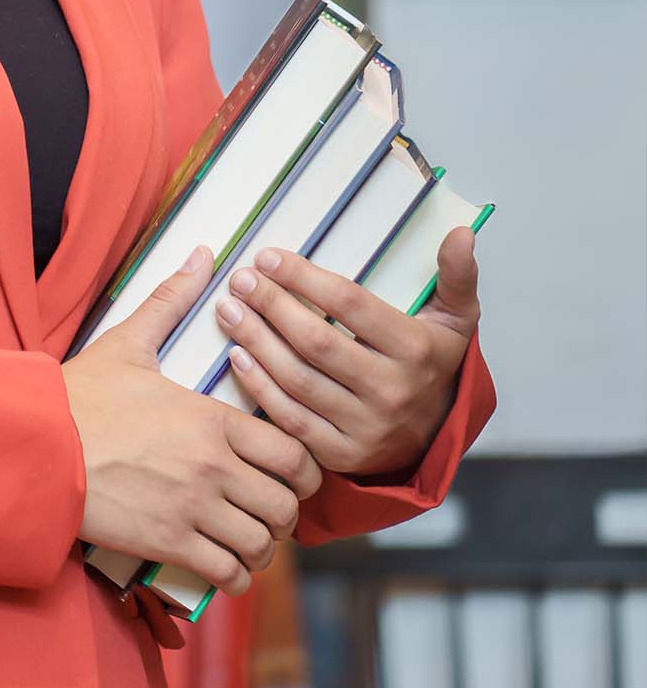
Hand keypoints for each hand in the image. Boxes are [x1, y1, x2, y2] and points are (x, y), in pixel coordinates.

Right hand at [62, 246, 324, 596]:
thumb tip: (205, 253)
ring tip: (244, 540)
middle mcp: (215, 466)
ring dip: (260, 547)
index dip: (301, 471)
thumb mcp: (128, 343)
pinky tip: (221, 564)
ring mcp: (193, 508)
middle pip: (286, 506)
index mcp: (214, 419)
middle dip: (282, 513)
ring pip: (262, 544)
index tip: (285, 474)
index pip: (295, 455)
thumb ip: (172, 300)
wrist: (32, 444)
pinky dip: (233, 575)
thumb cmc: (80, 395)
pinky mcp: (168, 542)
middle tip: (265, 510)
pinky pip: (227, 573)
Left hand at [218, 228, 480, 477]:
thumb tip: (461, 232)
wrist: (435, 433)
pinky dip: (258, 386)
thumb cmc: (431, 361)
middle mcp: (392, 391)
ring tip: (227, 309)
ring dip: (255, 340)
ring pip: (297, 380)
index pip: (350, 304)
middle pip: (317, 342)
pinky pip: (290, 418)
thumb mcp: (455, 318)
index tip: (266, 256)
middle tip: (240, 279)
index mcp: (416, 350)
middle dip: (270, 305)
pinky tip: (236, 355)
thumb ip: (456, 276)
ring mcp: (366, 427)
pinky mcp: (342, 455)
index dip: (303, 278)